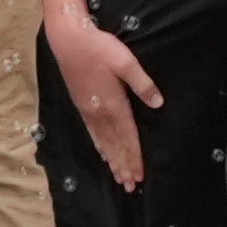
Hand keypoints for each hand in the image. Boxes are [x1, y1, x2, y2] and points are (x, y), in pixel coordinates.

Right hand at [41, 3, 154, 190]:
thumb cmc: (98, 47)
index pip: (127, 138)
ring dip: (112, 161)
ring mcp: (89, 110)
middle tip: (130, 186)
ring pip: (103, 142)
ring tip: (119, 177)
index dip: (134, 158)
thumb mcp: (125, 61)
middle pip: (115, 145)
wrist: (67, 39)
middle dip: (123, 166)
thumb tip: (158, 104)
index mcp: (113, 104)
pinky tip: (103, 154)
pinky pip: (93, 133)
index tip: (140, 176)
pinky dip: (100, 147)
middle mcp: (100, 113)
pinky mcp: (81, 105)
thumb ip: (142, 84)